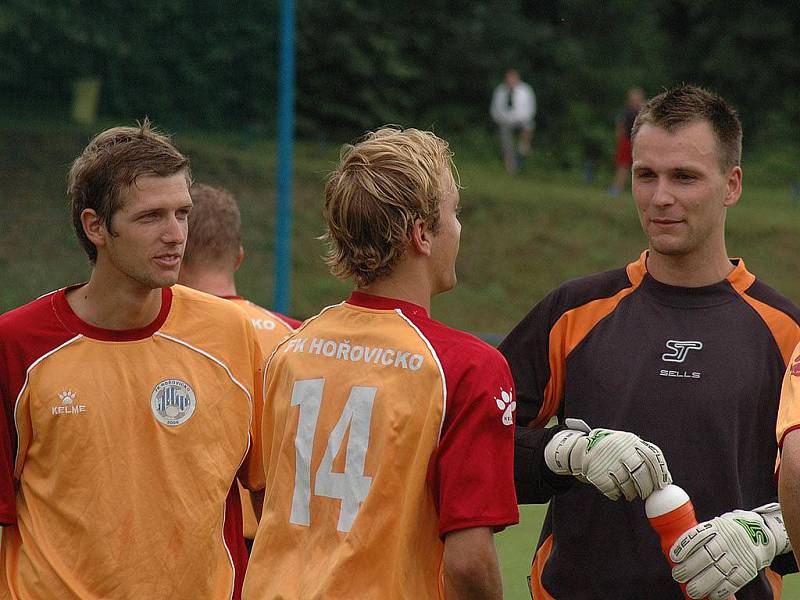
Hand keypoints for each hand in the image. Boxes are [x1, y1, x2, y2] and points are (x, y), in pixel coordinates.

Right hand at [544, 418, 670, 500]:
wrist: (581, 449)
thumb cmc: (611, 450)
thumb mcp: (627, 444)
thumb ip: (644, 456)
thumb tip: (666, 478)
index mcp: (631, 441)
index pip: (652, 457)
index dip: (660, 473)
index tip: (662, 485)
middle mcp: (620, 450)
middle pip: (641, 473)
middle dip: (646, 487)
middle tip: (646, 493)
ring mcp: (608, 462)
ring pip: (628, 485)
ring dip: (631, 493)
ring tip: (629, 492)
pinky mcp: (598, 474)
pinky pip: (614, 491)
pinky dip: (617, 494)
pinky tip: (615, 490)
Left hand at [670, 503, 790, 599]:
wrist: (760, 533)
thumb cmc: (728, 531)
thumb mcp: (716, 525)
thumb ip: (701, 536)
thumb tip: (678, 552)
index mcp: (717, 527)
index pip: (698, 536)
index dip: (685, 547)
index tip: (674, 557)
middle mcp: (727, 540)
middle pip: (706, 555)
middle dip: (690, 568)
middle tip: (678, 576)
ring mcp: (738, 555)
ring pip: (719, 572)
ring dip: (703, 584)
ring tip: (691, 590)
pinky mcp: (747, 569)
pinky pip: (734, 582)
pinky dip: (721, 591)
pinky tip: (711, 595)